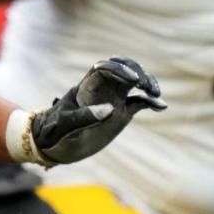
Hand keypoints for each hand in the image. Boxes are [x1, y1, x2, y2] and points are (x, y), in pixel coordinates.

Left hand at [30, 57, 164, 165]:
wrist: (52, 145)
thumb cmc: (53, 131)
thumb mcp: (64, 125)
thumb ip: (84, 117)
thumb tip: (109, 110)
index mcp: (86, 86)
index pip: (104, 68)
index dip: (119, 69)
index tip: (131, 79)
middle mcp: (102, 89)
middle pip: (123, 69)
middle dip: (137, 72)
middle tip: (145, 86)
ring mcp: (113, 99)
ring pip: (134, 83)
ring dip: (146, 84)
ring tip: (155, 94)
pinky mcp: (122, 112)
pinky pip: (139, 102)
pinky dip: (150, 102)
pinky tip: (160, 106)